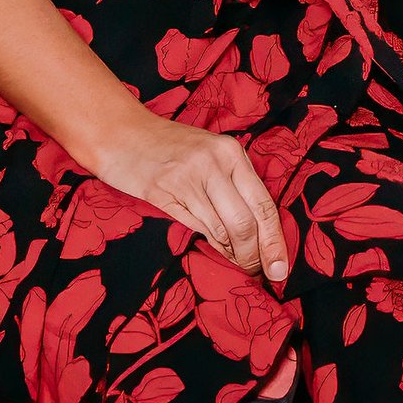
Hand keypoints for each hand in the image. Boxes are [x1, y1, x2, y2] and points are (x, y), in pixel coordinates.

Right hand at [90, 110, 291, 284]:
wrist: (123, 132)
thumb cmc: (170, 148)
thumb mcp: (211, 157)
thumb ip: (233, 187)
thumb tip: (258, 235)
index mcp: (232, 153)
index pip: (264, 205)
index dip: (275, 243)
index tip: (280, 270)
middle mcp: (215, 162)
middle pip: (245, 223)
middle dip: (253, 254)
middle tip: (255, 270)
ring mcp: (189, 176)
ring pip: (222, 229)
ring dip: (231, 253)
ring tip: (235, 260)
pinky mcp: (164, 191)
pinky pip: (196, 227)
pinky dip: (210, 243)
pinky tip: (215, 247)